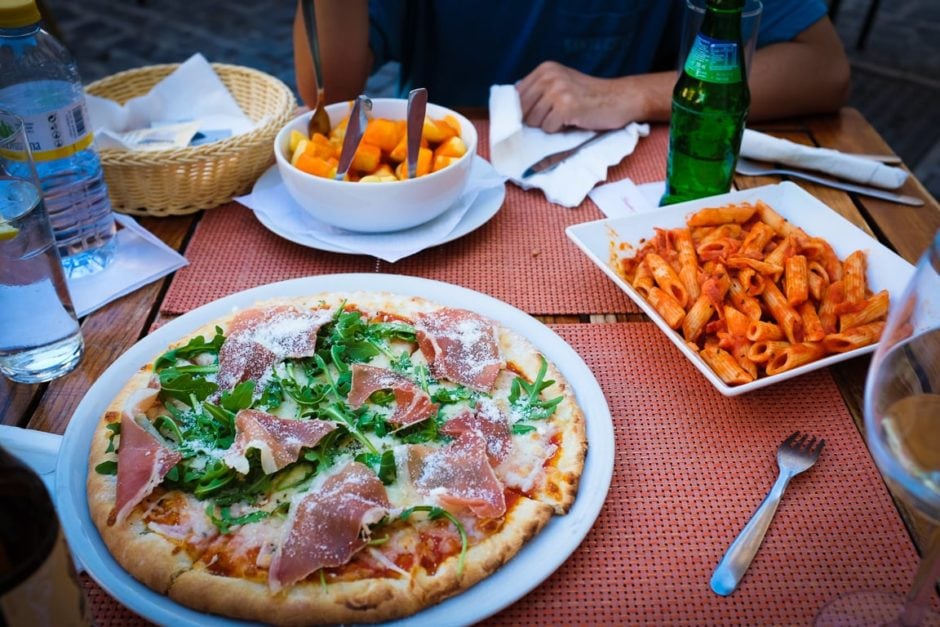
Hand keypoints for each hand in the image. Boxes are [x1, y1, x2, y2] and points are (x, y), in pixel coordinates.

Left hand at [516, 61, 641, 132]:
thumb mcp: (561, 84)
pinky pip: (548, 129)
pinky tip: (573, 120)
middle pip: (523, 110)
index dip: (524, 111)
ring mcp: (558, 90)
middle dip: (537, 119)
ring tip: (567, 117)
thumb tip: (510, 109)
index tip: (538, 114)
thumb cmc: (589, 96)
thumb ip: (538, 91)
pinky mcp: (566, 106)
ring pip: (534, 122)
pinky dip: (559, 130)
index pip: (517, 96)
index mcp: (545, 69)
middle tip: (557, 116)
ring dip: (549, 125)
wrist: (620, 98)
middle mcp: (549, 76)